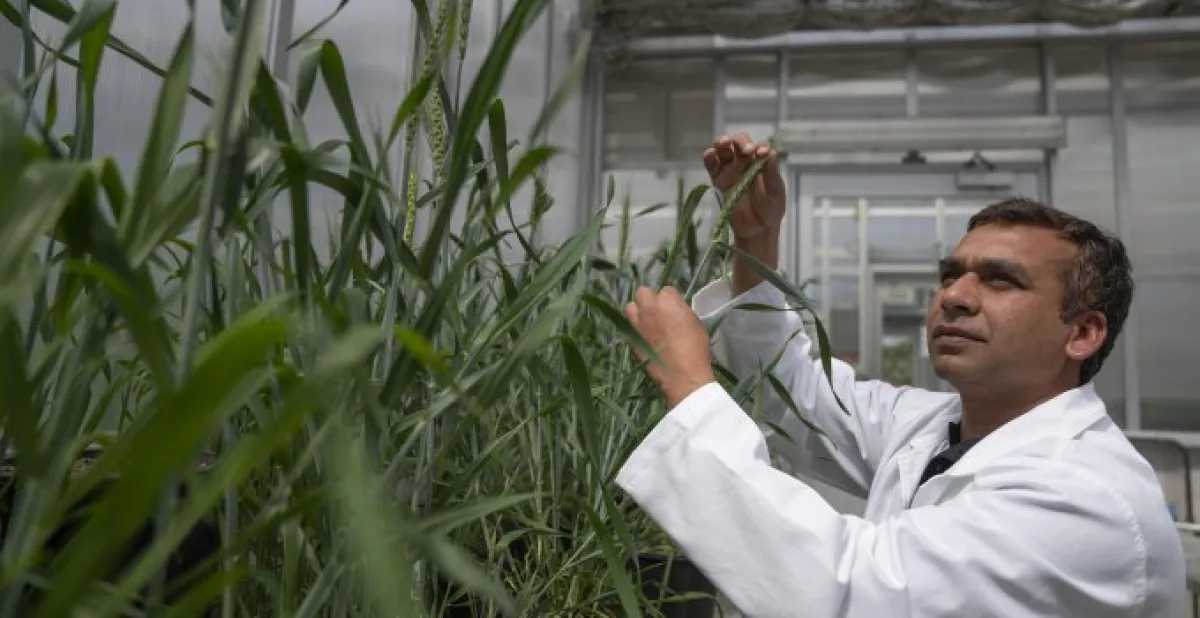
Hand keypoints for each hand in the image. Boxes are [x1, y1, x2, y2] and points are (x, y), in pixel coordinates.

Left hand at [625, 286, 715, 407]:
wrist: (683, 375)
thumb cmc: (696, 349)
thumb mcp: (696, 324)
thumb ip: (682, 312)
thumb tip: (675, 312)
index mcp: (668, 301)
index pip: (666, 290)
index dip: (671, 300)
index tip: (675, 310)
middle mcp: (648, 308)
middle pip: (643, 292)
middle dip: (650, 299)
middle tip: (658, 312)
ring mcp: (637, 323)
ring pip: (630, 307)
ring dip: (638, 311)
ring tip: (647, 322)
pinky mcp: (630, 339)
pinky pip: (629, 327)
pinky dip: (635, 328)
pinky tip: (644, 337)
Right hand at [703, 133, 785, 242]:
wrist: (757, 230)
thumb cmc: (770, 210)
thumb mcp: (775, 192)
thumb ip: (772, 173)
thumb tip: (769, 153)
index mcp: (761, 162)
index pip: (758, 146)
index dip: (759, 146)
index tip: (761, 153)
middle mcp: (745, 163)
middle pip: (739, 143)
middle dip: (741, 142)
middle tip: (746, 151)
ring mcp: (730, 171)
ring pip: (724, 150)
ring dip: (722, 143)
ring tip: (723, 143)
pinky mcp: (718, 180)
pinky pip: (712, 166)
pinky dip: (709, 157)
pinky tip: (710, 154)